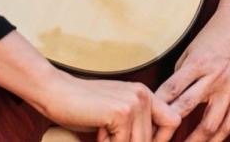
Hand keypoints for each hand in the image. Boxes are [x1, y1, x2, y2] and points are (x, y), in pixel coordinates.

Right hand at [0, 31, 177, 141]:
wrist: (56, 93)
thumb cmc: (82, 107)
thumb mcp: (116, 115)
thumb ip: (134, 126)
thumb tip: (148, 141)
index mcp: (145, 94)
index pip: (173, 121)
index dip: (160, 139)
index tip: (137, 141)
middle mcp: (144, 95)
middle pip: (152, 139)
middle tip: (107, 136)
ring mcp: (134, 102)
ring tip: (102, 135)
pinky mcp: (122, 112)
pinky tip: (97, 132)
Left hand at [155, 0, 229, 140]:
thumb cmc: (215, 35)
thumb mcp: (192, 50)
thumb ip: (181, 75)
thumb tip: (166, 100)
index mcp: (198, 63)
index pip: (171, 91)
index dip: (155, 110)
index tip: (144, 124)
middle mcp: (214, 77)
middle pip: (187, 109)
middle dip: (169, 129)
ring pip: (210, 123)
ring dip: (194, 141)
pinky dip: (218, 137)